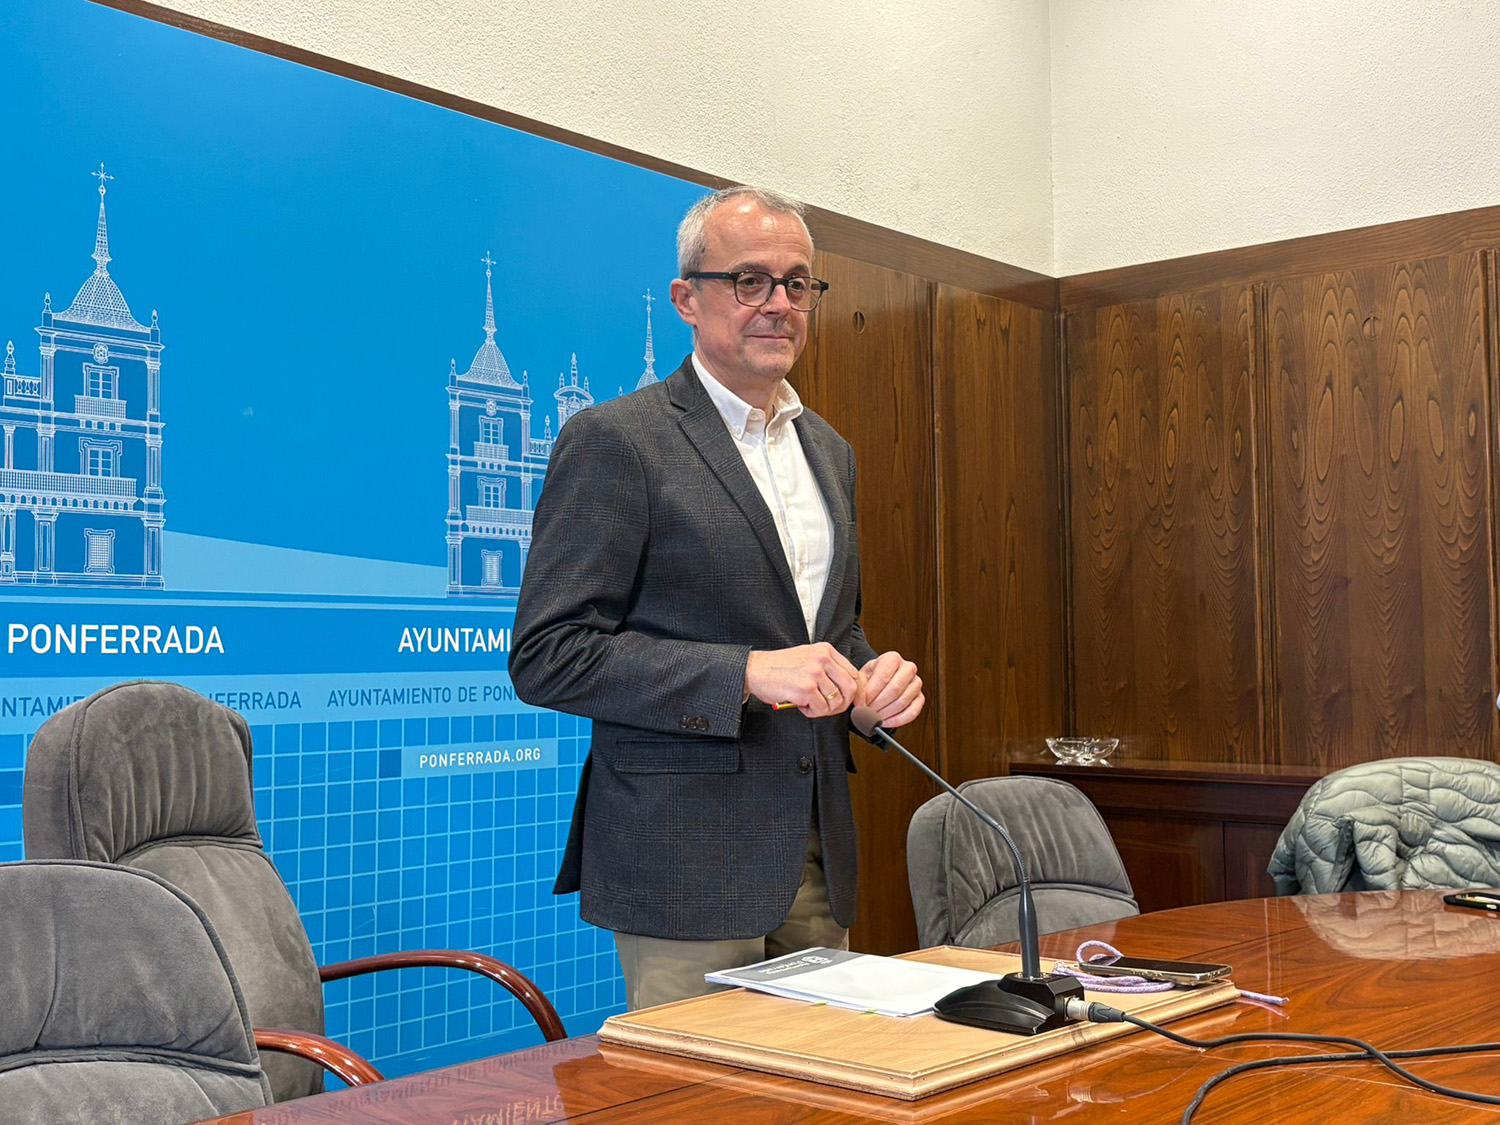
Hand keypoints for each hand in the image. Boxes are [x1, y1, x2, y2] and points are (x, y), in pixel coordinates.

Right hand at [745, 643, 859, 718]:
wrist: (755, 669)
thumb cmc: (779, 667)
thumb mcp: (808, 657)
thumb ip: (828, 668)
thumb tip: (849, 690)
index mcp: (825, 650)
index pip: (853, 674)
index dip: (853, 692)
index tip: (848, 701)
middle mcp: (822, 659)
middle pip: (850, 688)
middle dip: (842, 704)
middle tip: (829, 708)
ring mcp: (814, 673)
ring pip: (835, 701)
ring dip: (823, 709)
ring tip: (808, 704)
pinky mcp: (805, 688)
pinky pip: (821, 709)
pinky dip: (812, 712)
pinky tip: (801, 706)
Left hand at [853, 651, 923, 727]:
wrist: (881, 681)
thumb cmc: (871, 678)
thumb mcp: (861, 677)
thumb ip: (859, 687)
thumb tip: (861, 702)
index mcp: (893, 658)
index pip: (883, 677)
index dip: (871, 693)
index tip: (860, 704)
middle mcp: (908, 668)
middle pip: (894, 689)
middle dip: (878, 704)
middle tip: (866, 712)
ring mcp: (916, 683)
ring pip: (903, 702)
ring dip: (885, 713)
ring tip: (873, 717)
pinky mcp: (920, 698)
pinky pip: (912, 713)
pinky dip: (897, 721)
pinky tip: (884, 722)